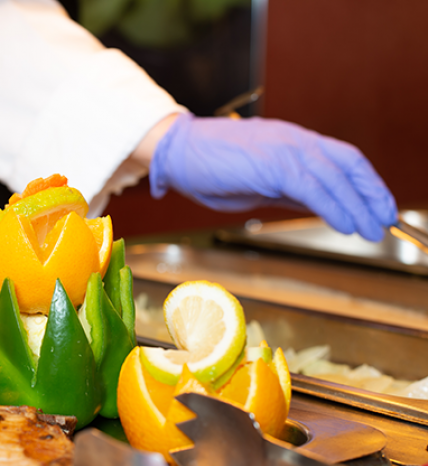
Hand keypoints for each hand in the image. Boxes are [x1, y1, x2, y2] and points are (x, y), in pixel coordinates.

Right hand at [148, 113, 397, 241]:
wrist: (177, 153)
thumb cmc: (208, 169)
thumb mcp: (256, 183)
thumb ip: (285, 190)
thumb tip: (313, 206)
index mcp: (290, 142)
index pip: (340, 158)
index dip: (364, 182)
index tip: (377, 205)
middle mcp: (293, 139)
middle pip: (347, 162)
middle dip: (371, 193)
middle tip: (385, 220)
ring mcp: (284, 148)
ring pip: (335, 176)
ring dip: (358, 205)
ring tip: (371, 230)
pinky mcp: (273, 163)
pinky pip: (314, 187)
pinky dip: (335, 206)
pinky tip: (346, 224)